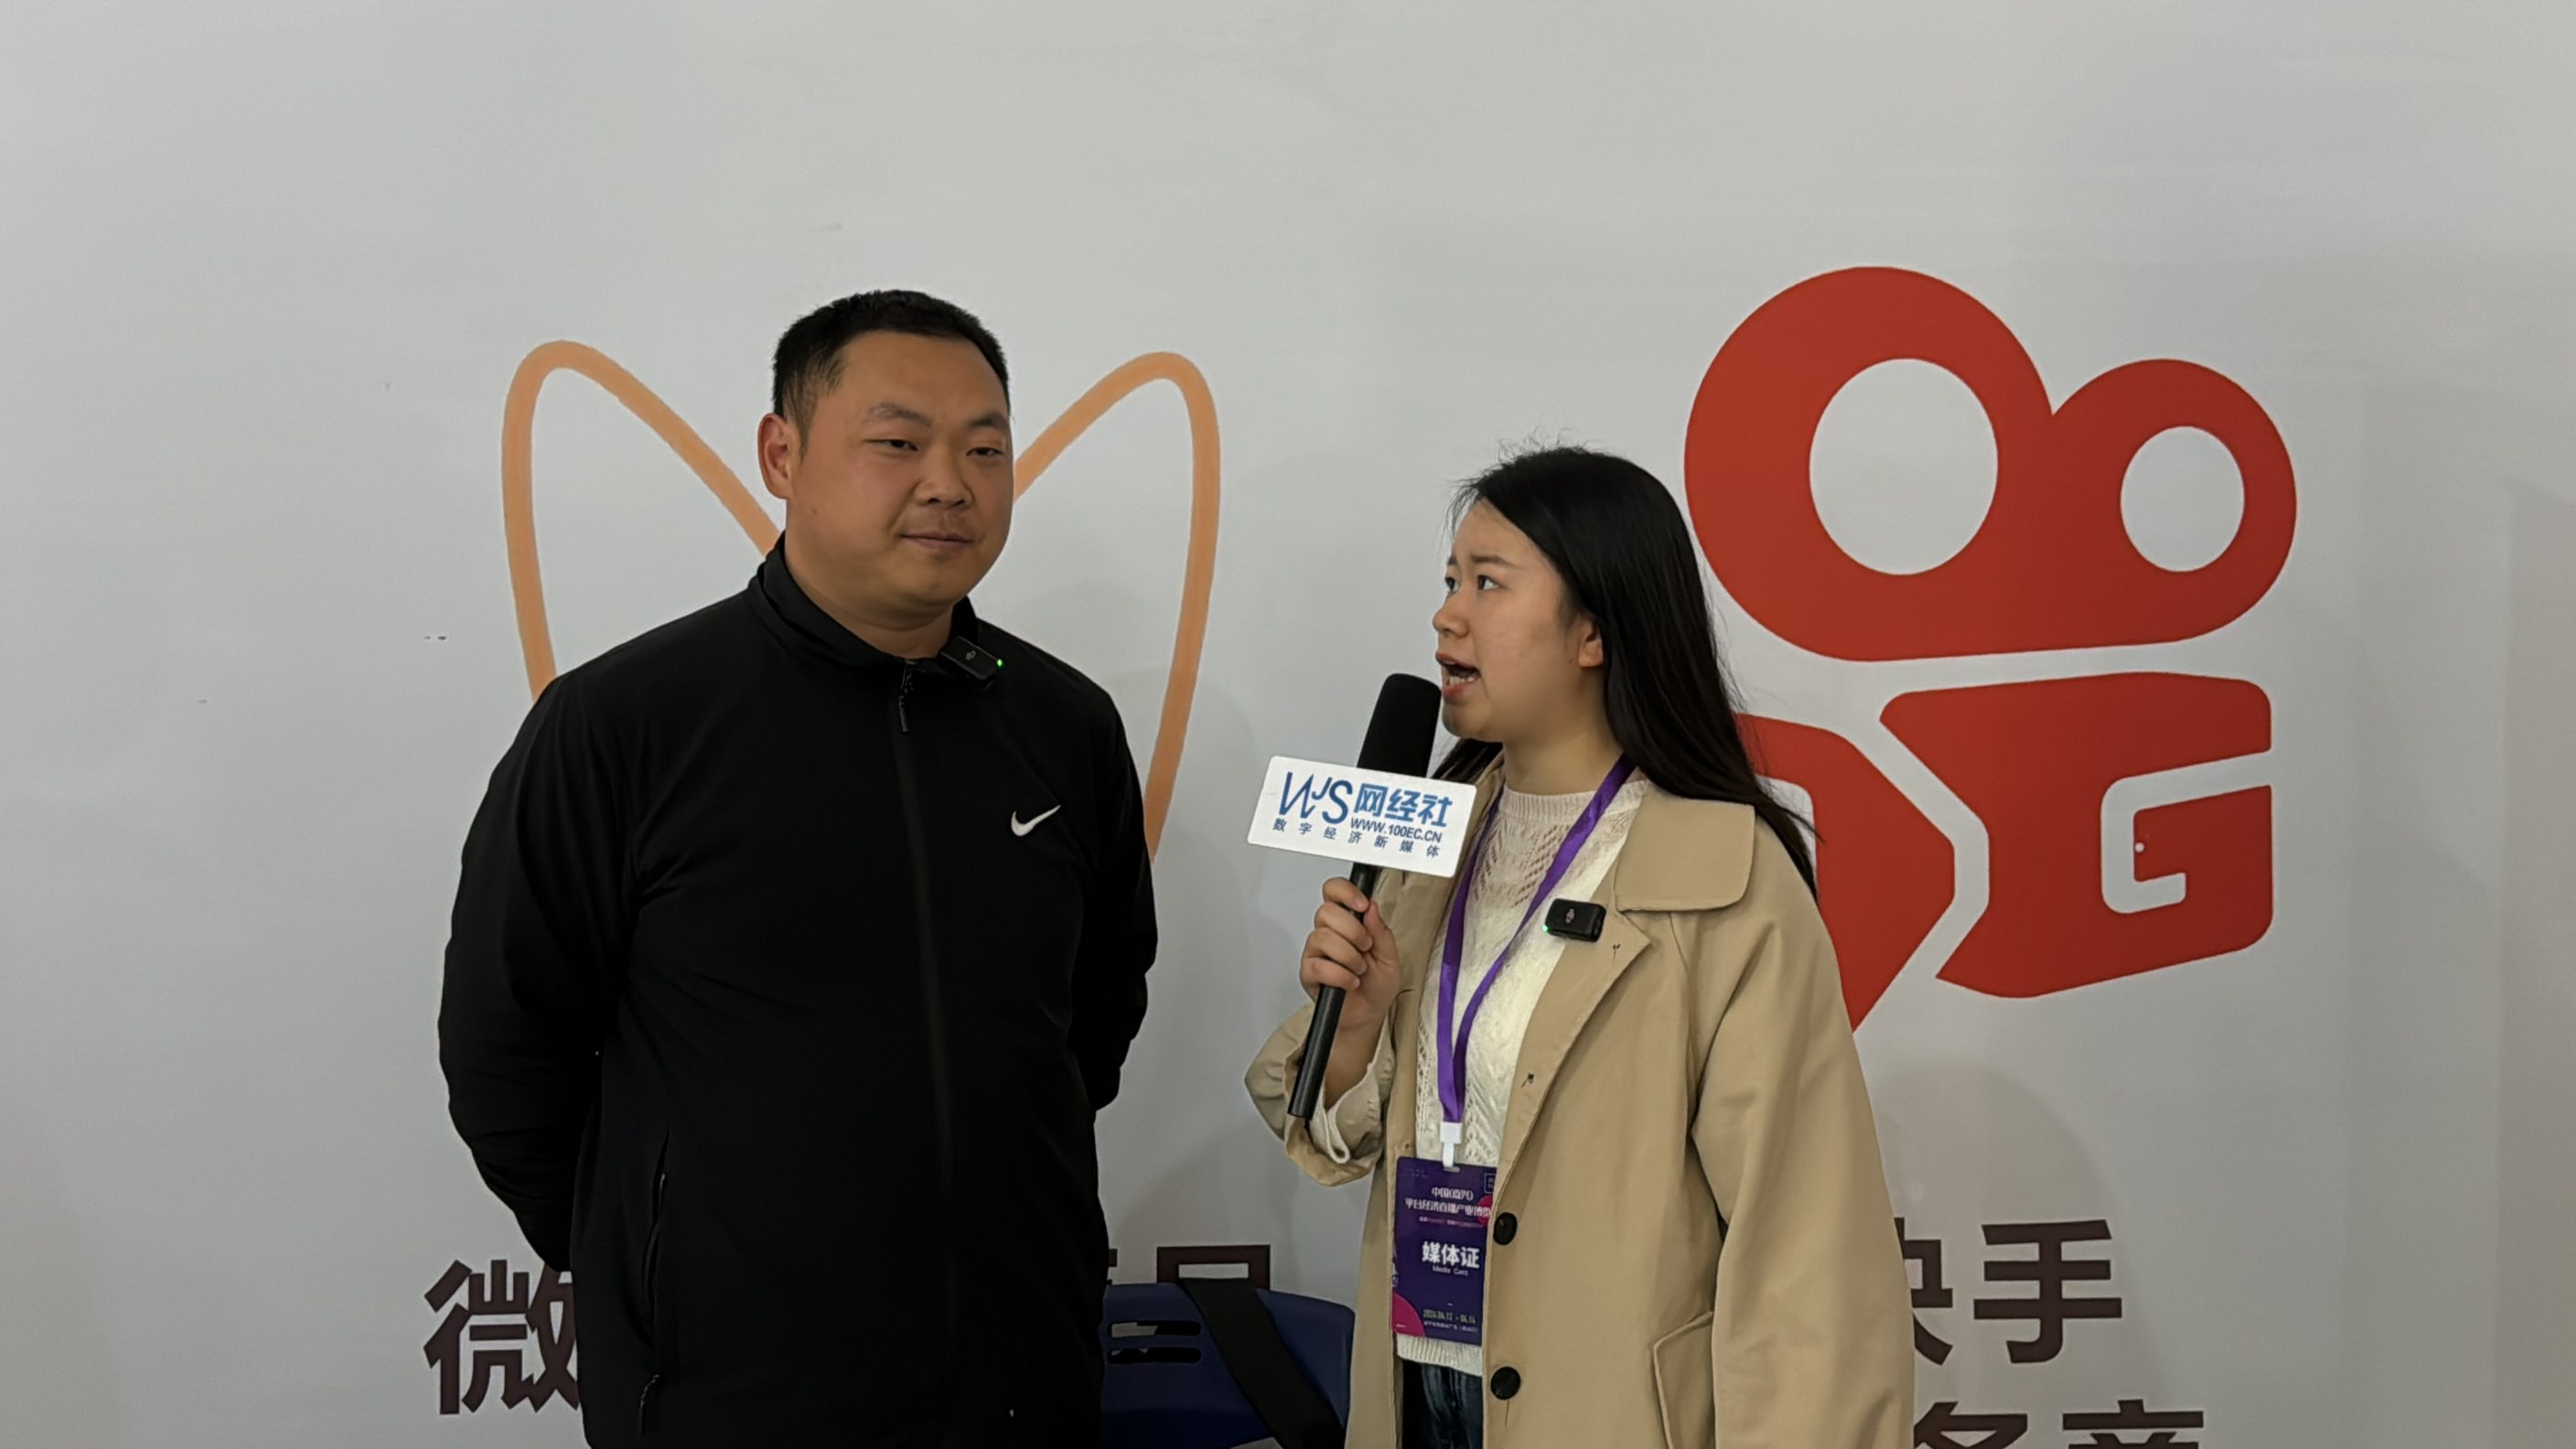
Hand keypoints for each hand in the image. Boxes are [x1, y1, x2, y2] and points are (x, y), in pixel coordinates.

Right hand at [1299, 878, 1400, 1097]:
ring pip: (1323, 938)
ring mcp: (1316, 952)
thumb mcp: (1390, 956)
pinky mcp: (1309, 973)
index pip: (1333, 891)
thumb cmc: (1377, 985)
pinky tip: (1349, 981)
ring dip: (1349, 957)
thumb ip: (1381, 931)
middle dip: (1353, 930)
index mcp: (1347, 922)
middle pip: (1326, 911)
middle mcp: (1328, 933)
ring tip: (1359, 970)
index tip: (1362, 904)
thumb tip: (1372, 908)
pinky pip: (1319, 966)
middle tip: (1365, 947)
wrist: (1368, 1015)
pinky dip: (1341, 976)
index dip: (1345, 891)